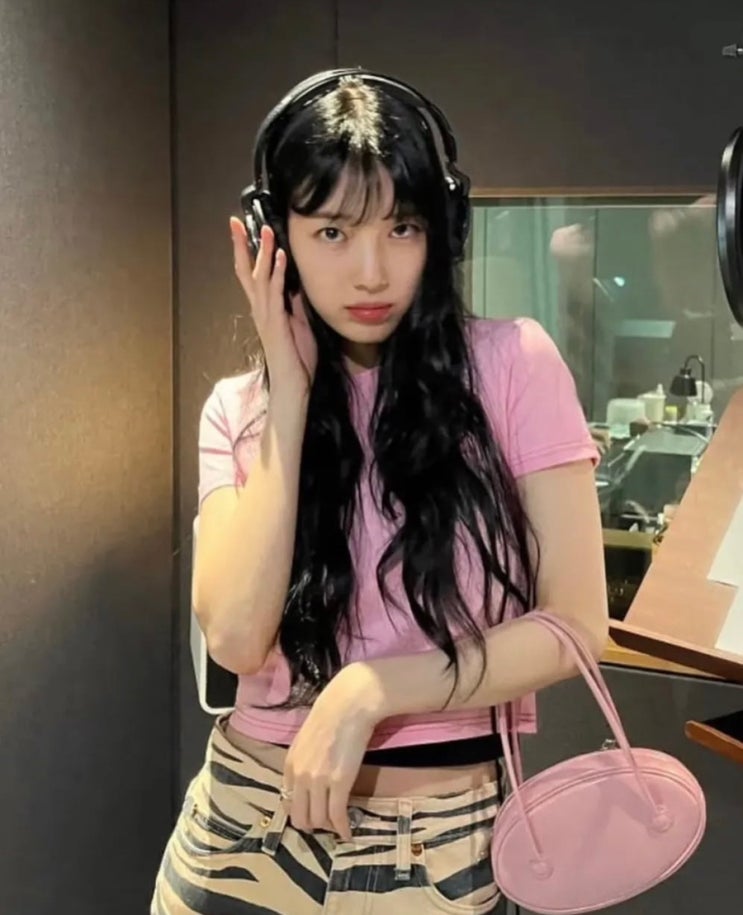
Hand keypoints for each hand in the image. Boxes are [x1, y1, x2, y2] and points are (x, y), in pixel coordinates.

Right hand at [229, 217, 317, 393]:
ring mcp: (265, 316)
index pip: (251, 275)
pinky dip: (276, 273)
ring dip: (262, 252)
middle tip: (235, 221)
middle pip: (246, 271)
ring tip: (265, 229)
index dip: (246, 253)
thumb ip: (296, 305)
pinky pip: (274, 293)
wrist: (294, 387)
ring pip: (259, 277)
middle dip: (241, 245)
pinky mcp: (275, 323)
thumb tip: (297, 285)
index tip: (243, 230)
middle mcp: (260, 310)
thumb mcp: (300, 325)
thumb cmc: (297, 360)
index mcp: (265, 310)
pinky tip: (279, 256)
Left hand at [281, 664, 382, 839]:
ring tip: (338, 825)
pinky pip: (337, 815)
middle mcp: (299, 777)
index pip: (288, 803)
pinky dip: (342, 828)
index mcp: (290, 765)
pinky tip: (348, 832)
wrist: (349, 705)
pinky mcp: (338, 783)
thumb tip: (307, 783)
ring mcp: (318, 781)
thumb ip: (302, 763)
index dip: (301, 813)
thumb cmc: (330, 717)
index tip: (313, 815)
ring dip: (329, 826)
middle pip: (301, 817)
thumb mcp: (305, 741)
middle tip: (326, 824)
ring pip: (318, 820)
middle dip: (313, 825)